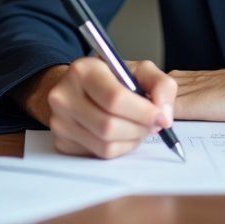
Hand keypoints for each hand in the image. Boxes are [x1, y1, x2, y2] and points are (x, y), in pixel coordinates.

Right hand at [16, 58, 176, 158]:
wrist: (76, 87)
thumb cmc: (109, 78)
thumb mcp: (137, 70)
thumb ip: (160, 84)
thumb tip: (165, 114)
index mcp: (82, 71)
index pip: (114, 99)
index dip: (143, 112)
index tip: (161, 116)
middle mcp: (64, 96)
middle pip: (109, 126)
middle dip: (140, 129)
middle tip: (154, 124)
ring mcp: (60, 122)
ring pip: (105, 145)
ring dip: (132, 140)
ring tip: (139, 127)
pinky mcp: (62, 142)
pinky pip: (99, 154)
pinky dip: (120, 148)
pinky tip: (123, 134)